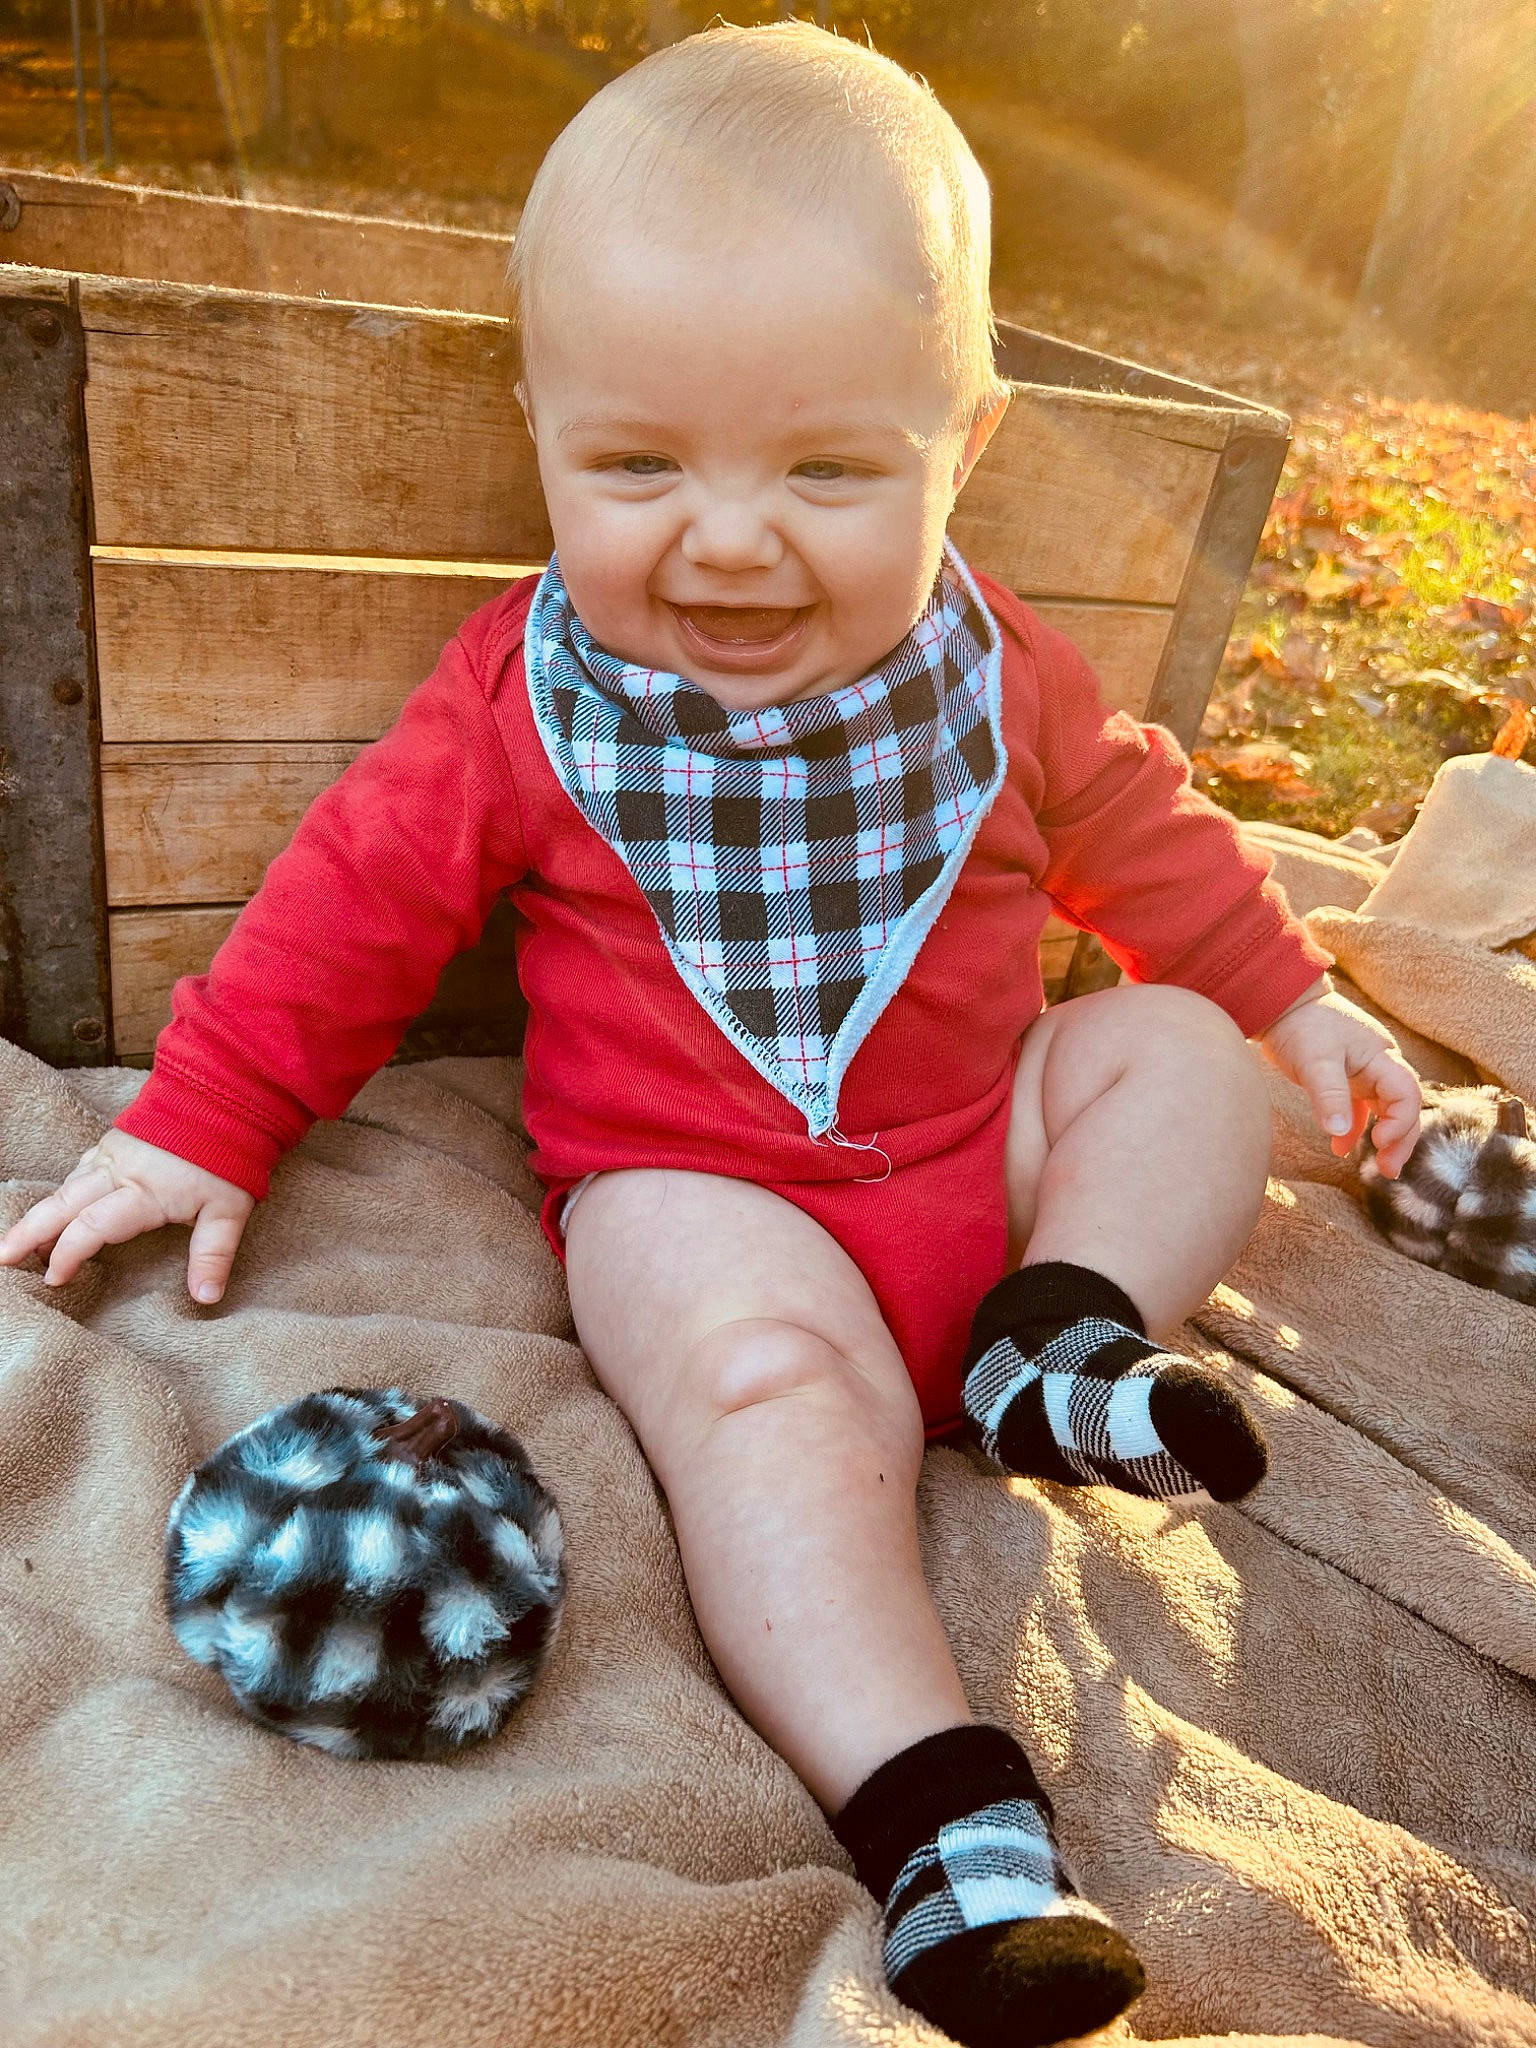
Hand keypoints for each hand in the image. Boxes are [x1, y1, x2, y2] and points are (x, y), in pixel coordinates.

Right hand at [0, 1129, 254, 1302]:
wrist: (224, 1095)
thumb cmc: (229, 1155)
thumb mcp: (229, 1209)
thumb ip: (213, 1254)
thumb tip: (206, 1298)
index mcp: (142, 1193)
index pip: (91, 1228)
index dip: (67, 1254)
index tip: (54, 1279)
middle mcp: (117, 1172)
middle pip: (62, 1205)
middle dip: (29, 1233)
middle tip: (3, 1258)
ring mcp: (112, 1153)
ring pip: (67, 1185)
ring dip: (44, 1213)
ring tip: (25, 1242)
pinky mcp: (115, 1141)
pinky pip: (79, 1169)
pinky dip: (63, 1190)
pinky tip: (60, 1204)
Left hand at [1258, 981, 1421, 1176]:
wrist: (1280, 1003)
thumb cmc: (1301, 1026)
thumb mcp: (1315, 1062)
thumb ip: (1330, 1096)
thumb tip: (1342, 1134)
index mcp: (1380, 1057)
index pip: (1407, 1095)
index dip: (1401, 1122)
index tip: (1379, 1142)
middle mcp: (1378, 1065)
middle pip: (1404, 1107)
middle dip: (1401, 1139)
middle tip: (1389, 1170)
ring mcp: (1363, 1072)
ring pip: (1385, 1110)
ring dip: (1383, 1138)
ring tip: (1377, 1167)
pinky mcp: (1345, 1078)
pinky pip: (1359, 1108)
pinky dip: (1353, 1128)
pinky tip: (1339, 1147)